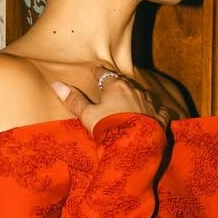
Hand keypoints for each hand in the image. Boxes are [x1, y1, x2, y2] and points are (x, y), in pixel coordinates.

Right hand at [50, 67, 168, 137]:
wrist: (134, 145)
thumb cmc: (108, 128)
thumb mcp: (87, 115)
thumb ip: (74, 100)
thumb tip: (56, 84)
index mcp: (116, 87)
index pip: (105, 75)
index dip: (99, 74)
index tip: (96, 72)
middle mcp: (134, 90)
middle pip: (124, 83)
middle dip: (118, 84)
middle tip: (112, 86)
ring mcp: (149, 103)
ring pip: (141, 94)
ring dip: (135, 96)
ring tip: (130, 101)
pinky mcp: (160, 117)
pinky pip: (160, 110)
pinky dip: (156, 111)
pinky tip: (155, 113)